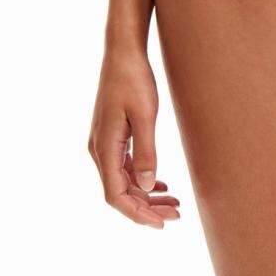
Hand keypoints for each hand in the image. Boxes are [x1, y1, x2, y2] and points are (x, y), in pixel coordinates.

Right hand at [87, 46, 180, 227]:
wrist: (123, 51)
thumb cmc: (134, 79)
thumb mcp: (145, 115)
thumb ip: (147, 152)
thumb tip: (147, 187)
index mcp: (104, 148)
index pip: (116, 195)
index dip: (137, 214)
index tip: (161, 224)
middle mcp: (99, 150)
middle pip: (120, 192)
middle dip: (147, 207)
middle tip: (176, 215)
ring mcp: (104, 142)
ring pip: (123, 180)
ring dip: (146, 194)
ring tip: (174, 202)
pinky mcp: (111, 135)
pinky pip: (124, 166)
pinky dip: (142, 178)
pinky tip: (160, 183)